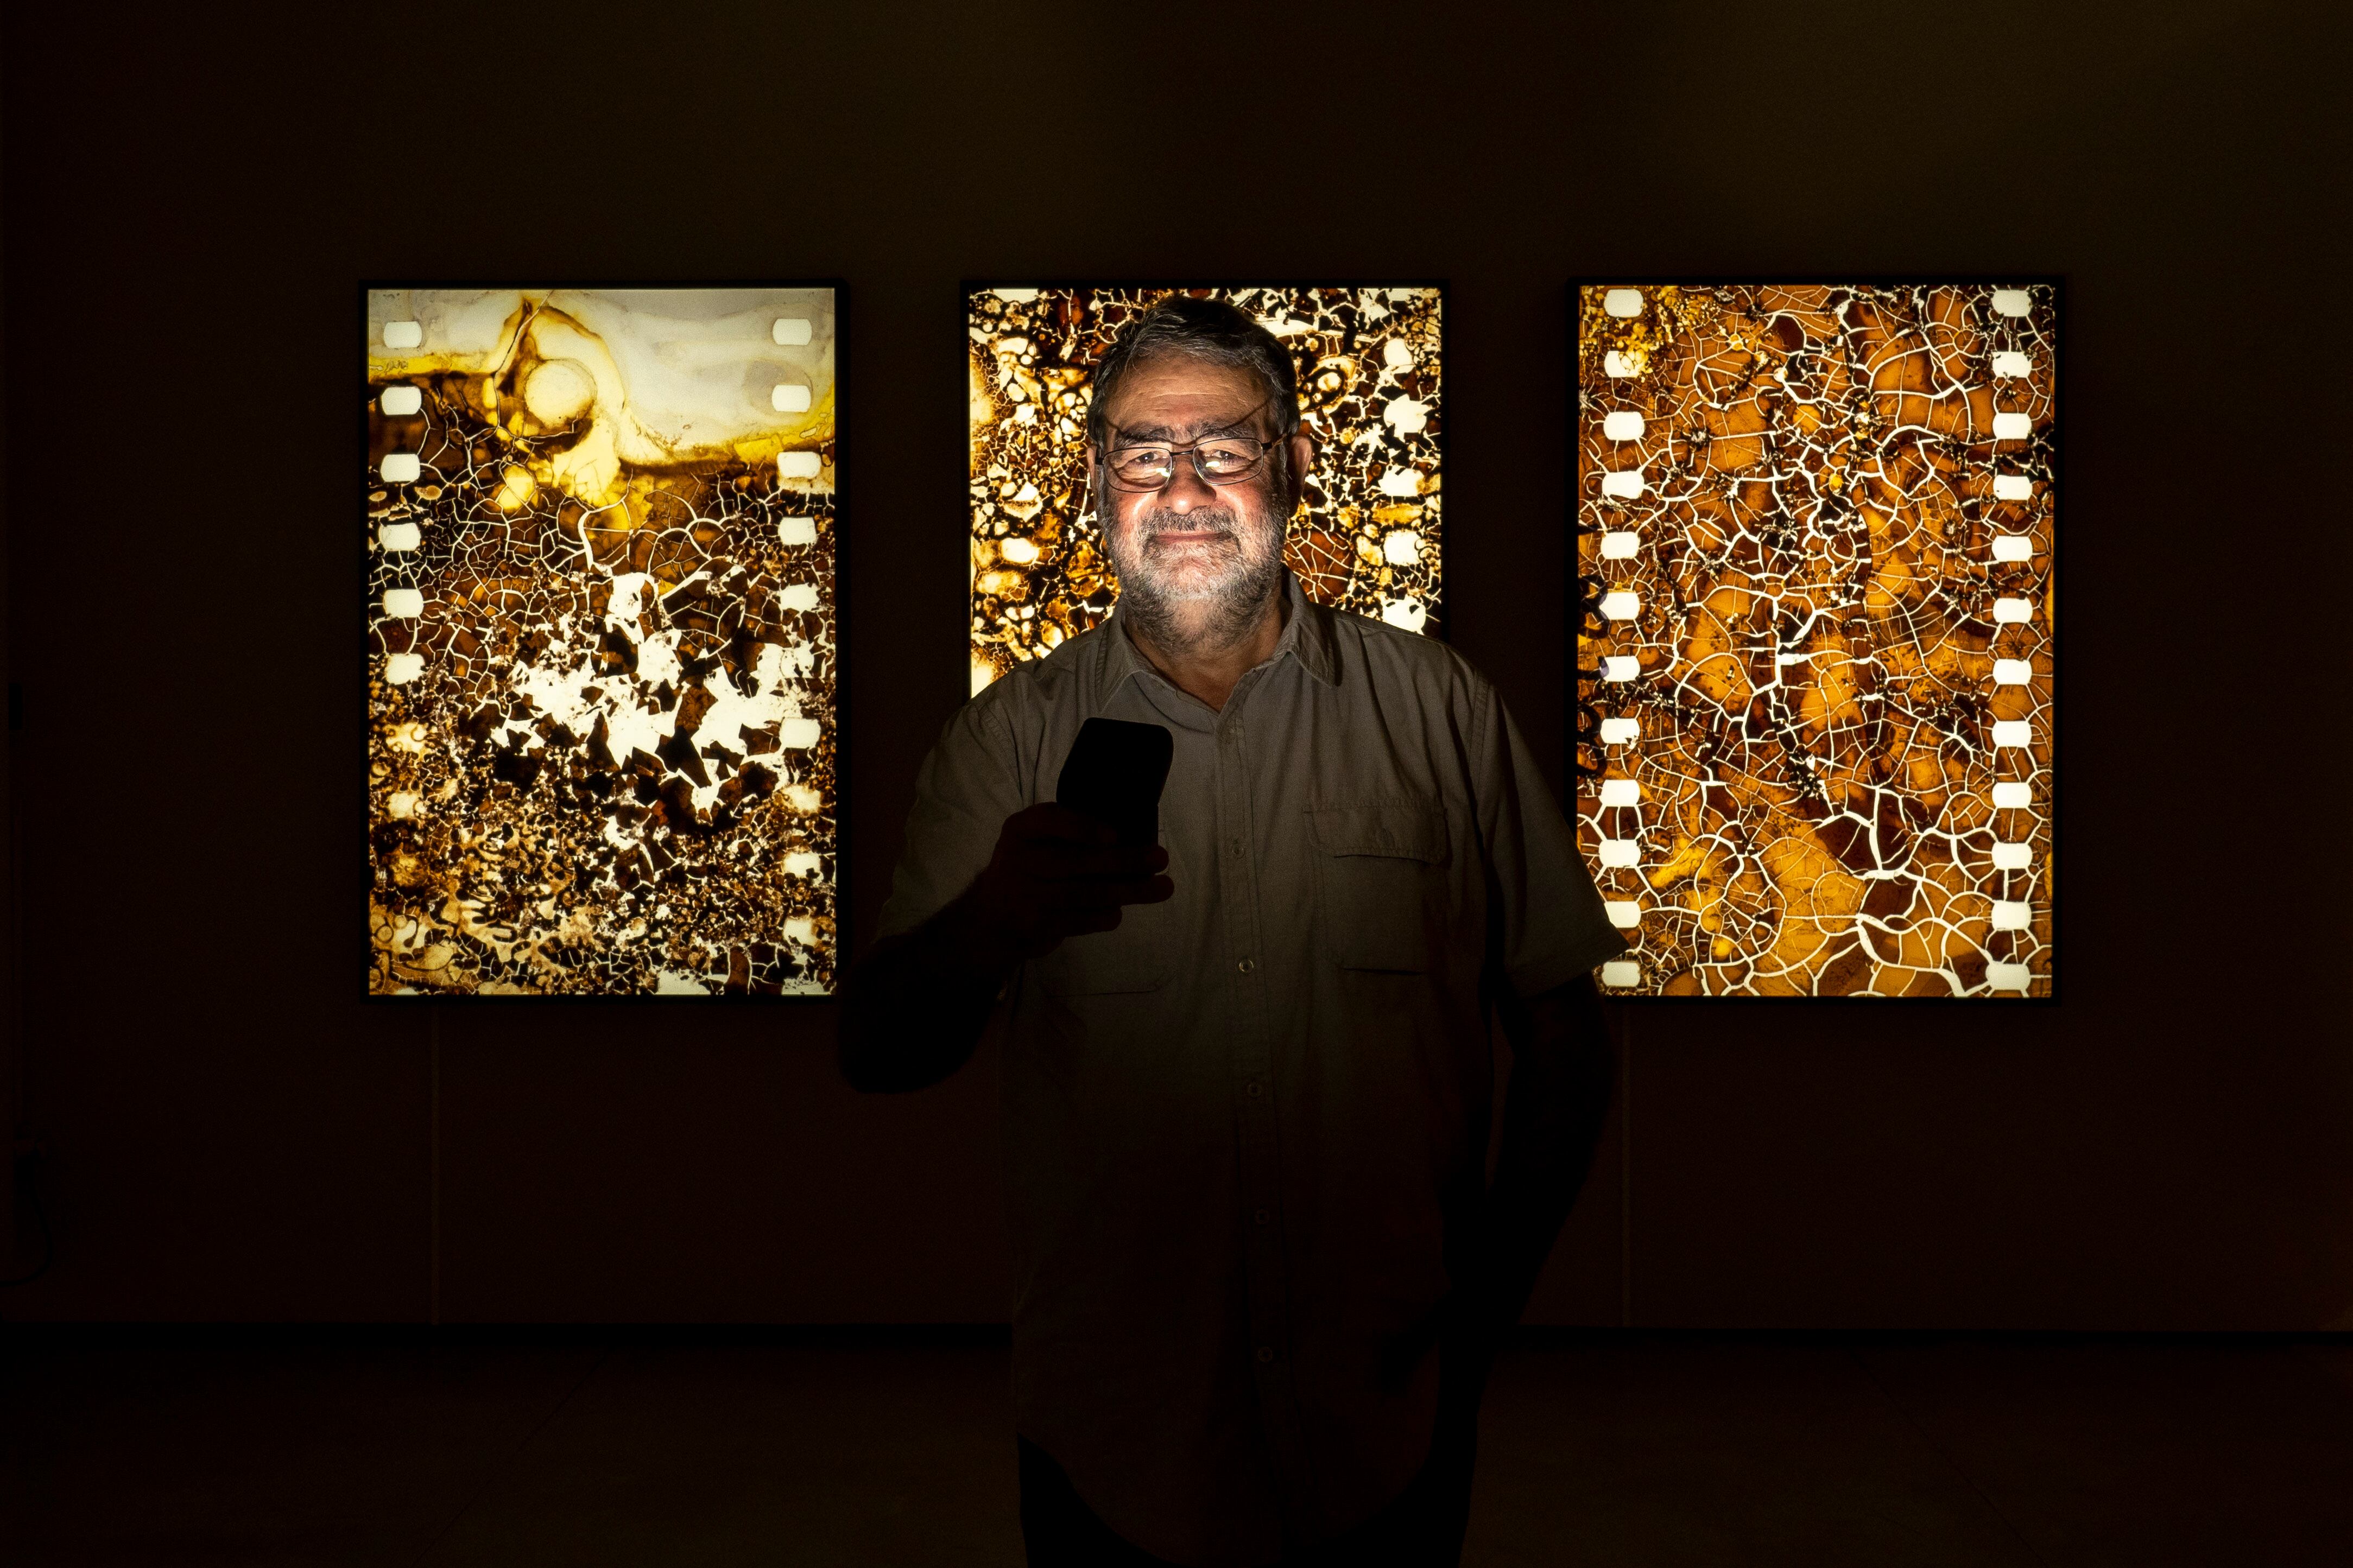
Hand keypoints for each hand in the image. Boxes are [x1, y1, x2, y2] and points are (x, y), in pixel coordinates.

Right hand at [960, 803, 1172, 964]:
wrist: (989, 917)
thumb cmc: (1028, 868)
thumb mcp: (1035, 840)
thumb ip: (1068, 832)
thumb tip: (1134, 837)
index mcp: (1020, 829)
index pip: (1049, 821)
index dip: (1083, 827)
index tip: (1115, 835)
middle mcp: (1018, 860)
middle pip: (1076, 861)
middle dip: (1123, 860)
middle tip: (1160, 858)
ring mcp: (1026, 896)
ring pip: (1085, 893)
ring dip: (1129, 891)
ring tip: (1163, 888)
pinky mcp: (1037, 925)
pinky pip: (1081, 920)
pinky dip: (1105, 915)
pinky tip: (1121, 910)